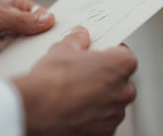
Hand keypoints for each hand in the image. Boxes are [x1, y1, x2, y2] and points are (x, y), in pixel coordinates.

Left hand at [0, 0, 53, 67]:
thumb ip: (22, 20)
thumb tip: (49, 19)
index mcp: (17, 9)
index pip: (42, 20)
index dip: (45, 29)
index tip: (42, 35)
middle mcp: (13, 26)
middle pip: (30, 42)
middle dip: (13, 45)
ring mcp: (3, 43)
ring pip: (16, 56)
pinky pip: (3, 65)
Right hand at [14, 26, 136, 135]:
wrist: (37, 110)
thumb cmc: (52, 80)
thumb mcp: (63, 49)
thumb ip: (77, 40)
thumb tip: (80, 36)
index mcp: (120, 65)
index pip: (125, 54)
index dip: (111, 53)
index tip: (99, 53)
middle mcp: (124, 90)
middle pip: (121, 80)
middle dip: (106, 76)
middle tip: (84, 73)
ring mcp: (115, 114)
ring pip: (112, 102)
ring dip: (100, 97)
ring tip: (76, 93)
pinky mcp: (105, 133)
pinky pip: (103, 120)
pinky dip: (93, 116)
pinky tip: (75, 109)